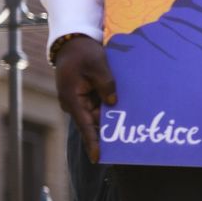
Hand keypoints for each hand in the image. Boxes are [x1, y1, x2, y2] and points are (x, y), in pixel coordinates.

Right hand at [55, 37, 116, 161]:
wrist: (72, 43)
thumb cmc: (83, 53)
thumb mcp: (97, 65)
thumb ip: (106, 84)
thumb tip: (114, 103)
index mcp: (72, 99)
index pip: (85, 125)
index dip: (93, 142)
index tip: (98, 157)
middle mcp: (74, 104)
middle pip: (92, 122)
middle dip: (107, 131)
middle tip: (125, 144)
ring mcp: (79, 100)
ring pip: (97, 115)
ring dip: (110, 119)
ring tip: (129, 129)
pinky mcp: (85, 95)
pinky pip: (98, 106)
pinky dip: (109, 108)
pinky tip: (124, 112)